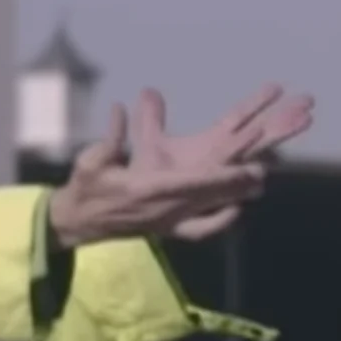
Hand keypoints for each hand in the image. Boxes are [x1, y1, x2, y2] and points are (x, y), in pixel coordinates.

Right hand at [47, 103, 268, 248]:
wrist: (78, 222)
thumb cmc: (86, 187)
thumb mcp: (91, 160)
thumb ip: (110, 137)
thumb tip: (118, 109)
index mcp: (148, 191)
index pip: (194, 183)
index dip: (223, 176)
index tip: (245, 168)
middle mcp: (164, 210)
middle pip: (209, 198)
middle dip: (237, 186)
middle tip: (262, 172)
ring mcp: (168, 224)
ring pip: (209, 213)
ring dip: (234, 199)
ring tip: (257, 187)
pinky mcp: (167, 231)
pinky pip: (200, 230)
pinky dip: (220, 221)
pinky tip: (235, 211)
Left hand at [131, 85, 315, 239]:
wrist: (136, 206)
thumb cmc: (149, 179)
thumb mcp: (149, 142)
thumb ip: (151, 119)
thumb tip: (148, 91)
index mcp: (213, 143)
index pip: (240, 117)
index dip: (257, 102)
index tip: (278, 86)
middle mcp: (223, 159)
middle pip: (260, 134)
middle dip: (284, 118)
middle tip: (309, 102)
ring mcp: (220, 176)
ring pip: (255, 154)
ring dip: (277, 136)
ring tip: (303, 120)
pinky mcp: (211, 195)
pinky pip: (232, 183)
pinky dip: (247, 174)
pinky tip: (262, 167)